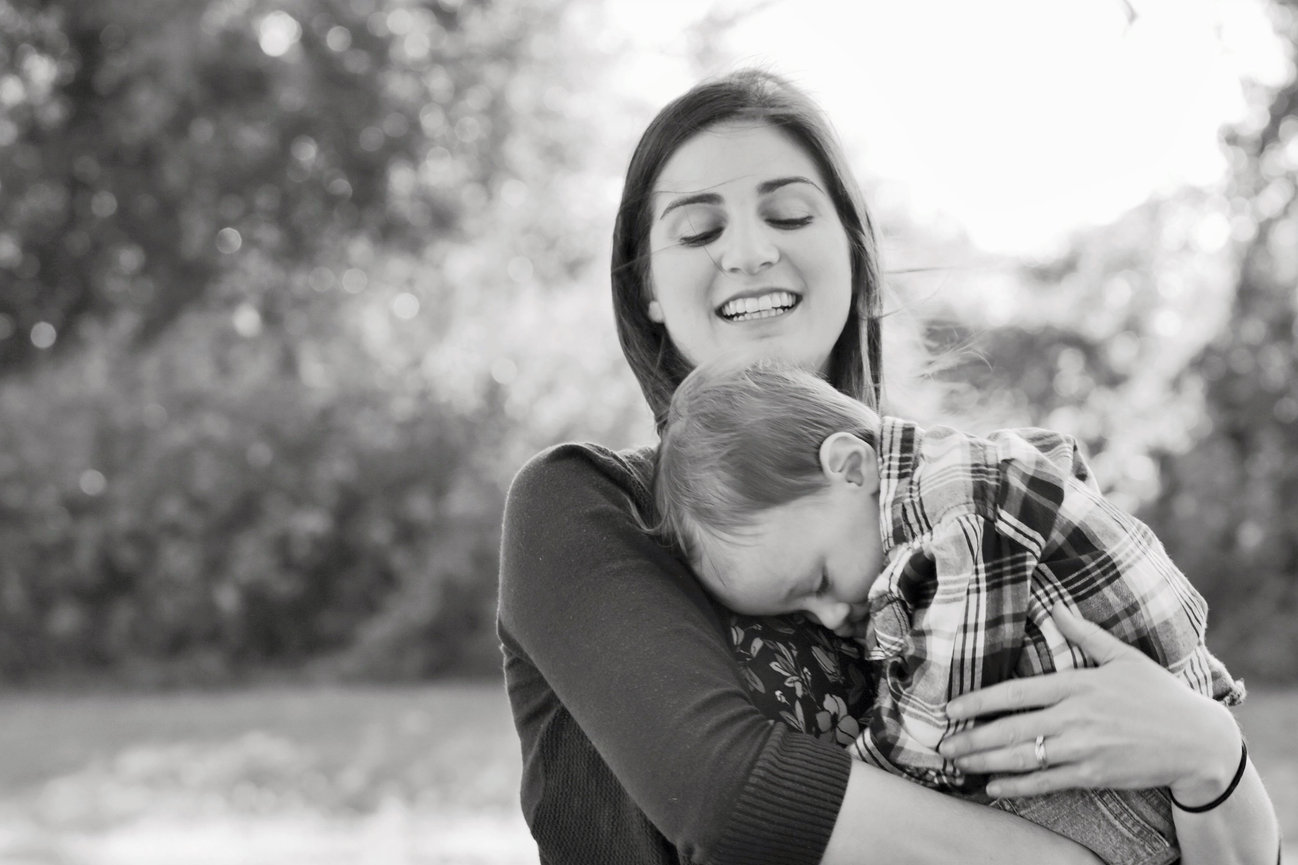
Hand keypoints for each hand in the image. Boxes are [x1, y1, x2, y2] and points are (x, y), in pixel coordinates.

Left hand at [937, 604, 1240, 800]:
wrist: (1197, 740)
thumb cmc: (1159, 695)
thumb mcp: (1124, 657)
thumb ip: (1086, 634)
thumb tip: (1057, 608)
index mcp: (1077, 685)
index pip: (1016, 693)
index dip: (979, 701)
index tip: (951, 708)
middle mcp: (1074, 717)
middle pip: (1011, 729)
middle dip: (972, 737)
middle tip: (942, 744)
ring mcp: (1083, 748)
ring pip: (1023, 757)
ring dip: (986, 761)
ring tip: (958, 763)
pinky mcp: (1093, 774)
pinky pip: (1047, 781)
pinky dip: (1018, 785)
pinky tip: (993, 785)